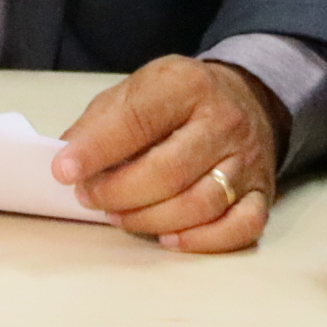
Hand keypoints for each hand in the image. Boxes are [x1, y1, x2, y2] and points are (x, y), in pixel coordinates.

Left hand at [53, 55, 284, 252]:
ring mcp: (248, 160)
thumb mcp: (140, 88)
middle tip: (90, 197)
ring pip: (200, 205)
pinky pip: (240, 228)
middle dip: (118, 192)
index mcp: (189, 85)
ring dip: (149, 219)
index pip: (139, 119)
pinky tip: (169, 238)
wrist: (248, 98)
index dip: (97, 149)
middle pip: (170, 171)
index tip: (64, 170)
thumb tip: (70, 159)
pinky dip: (202, 241)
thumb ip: (103, 120)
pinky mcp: (262, 192)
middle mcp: (224, 121)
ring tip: (119, 215)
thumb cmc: (182, 100)